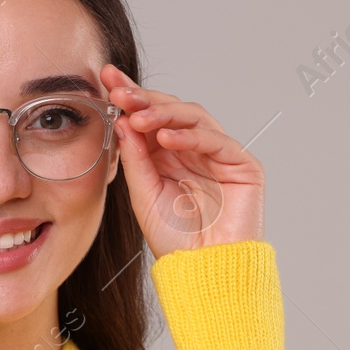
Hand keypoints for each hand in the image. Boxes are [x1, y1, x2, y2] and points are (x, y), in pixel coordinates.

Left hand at [100, 63, 264, 257]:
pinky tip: (167, 137)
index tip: (107, 78)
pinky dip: (190, 135)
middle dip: (144, 98)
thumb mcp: (143, 195)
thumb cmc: (177, 240)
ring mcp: (219, 154)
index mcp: (169, 155)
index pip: (150, 116)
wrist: (205, 270)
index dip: (131, 96)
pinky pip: (215, 140)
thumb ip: (135, 158)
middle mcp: (194, 149)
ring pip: (193, 117)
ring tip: (139, 117)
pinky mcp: (242, 164)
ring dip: (164, 112)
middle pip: (171, 110)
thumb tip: (122, 120)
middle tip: (120, 92)